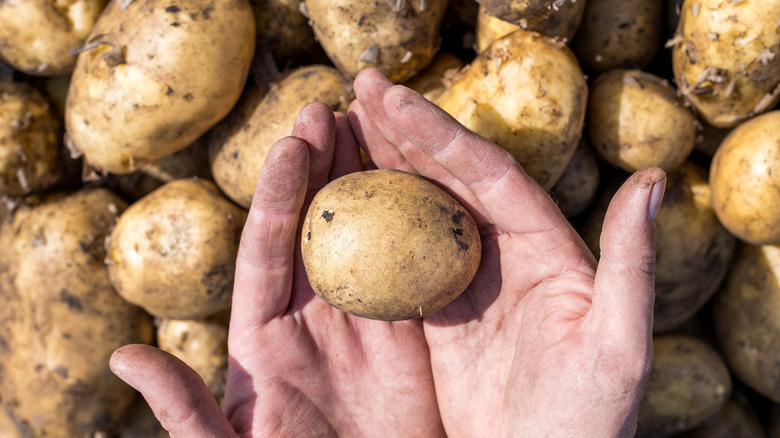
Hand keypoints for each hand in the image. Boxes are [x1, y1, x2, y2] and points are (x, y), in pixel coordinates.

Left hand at [110, 102, 445, 436]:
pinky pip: (415, 273)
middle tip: (332, 109)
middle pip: (316, 227)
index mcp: (262, 336)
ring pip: (366, 237)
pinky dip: (421, 229)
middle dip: (322, 166)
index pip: (269, 250)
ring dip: (369, 181)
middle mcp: (312, 316)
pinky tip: (429, 185)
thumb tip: (125, 357)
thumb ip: (184, 410)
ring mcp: (362, 321)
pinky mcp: (409, 335)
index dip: (278, 195)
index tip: (290, 144)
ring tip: (376, 126)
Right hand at [347, 69, 664, 436]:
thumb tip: (651, 180)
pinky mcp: (437, 310)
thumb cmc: (587, 421)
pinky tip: (341, 195)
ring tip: (341, 124)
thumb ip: (632, 263)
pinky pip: (399, 256)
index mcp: (547, 248)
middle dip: (406, 132)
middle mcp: (507, 252)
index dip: (443, 135)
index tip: (395, 102)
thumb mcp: (619, 344)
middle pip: (450, 178)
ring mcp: (467, 278)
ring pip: (420, 208)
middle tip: (359, 90)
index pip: (491, 176)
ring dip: (383, 165)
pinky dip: (370, 222)